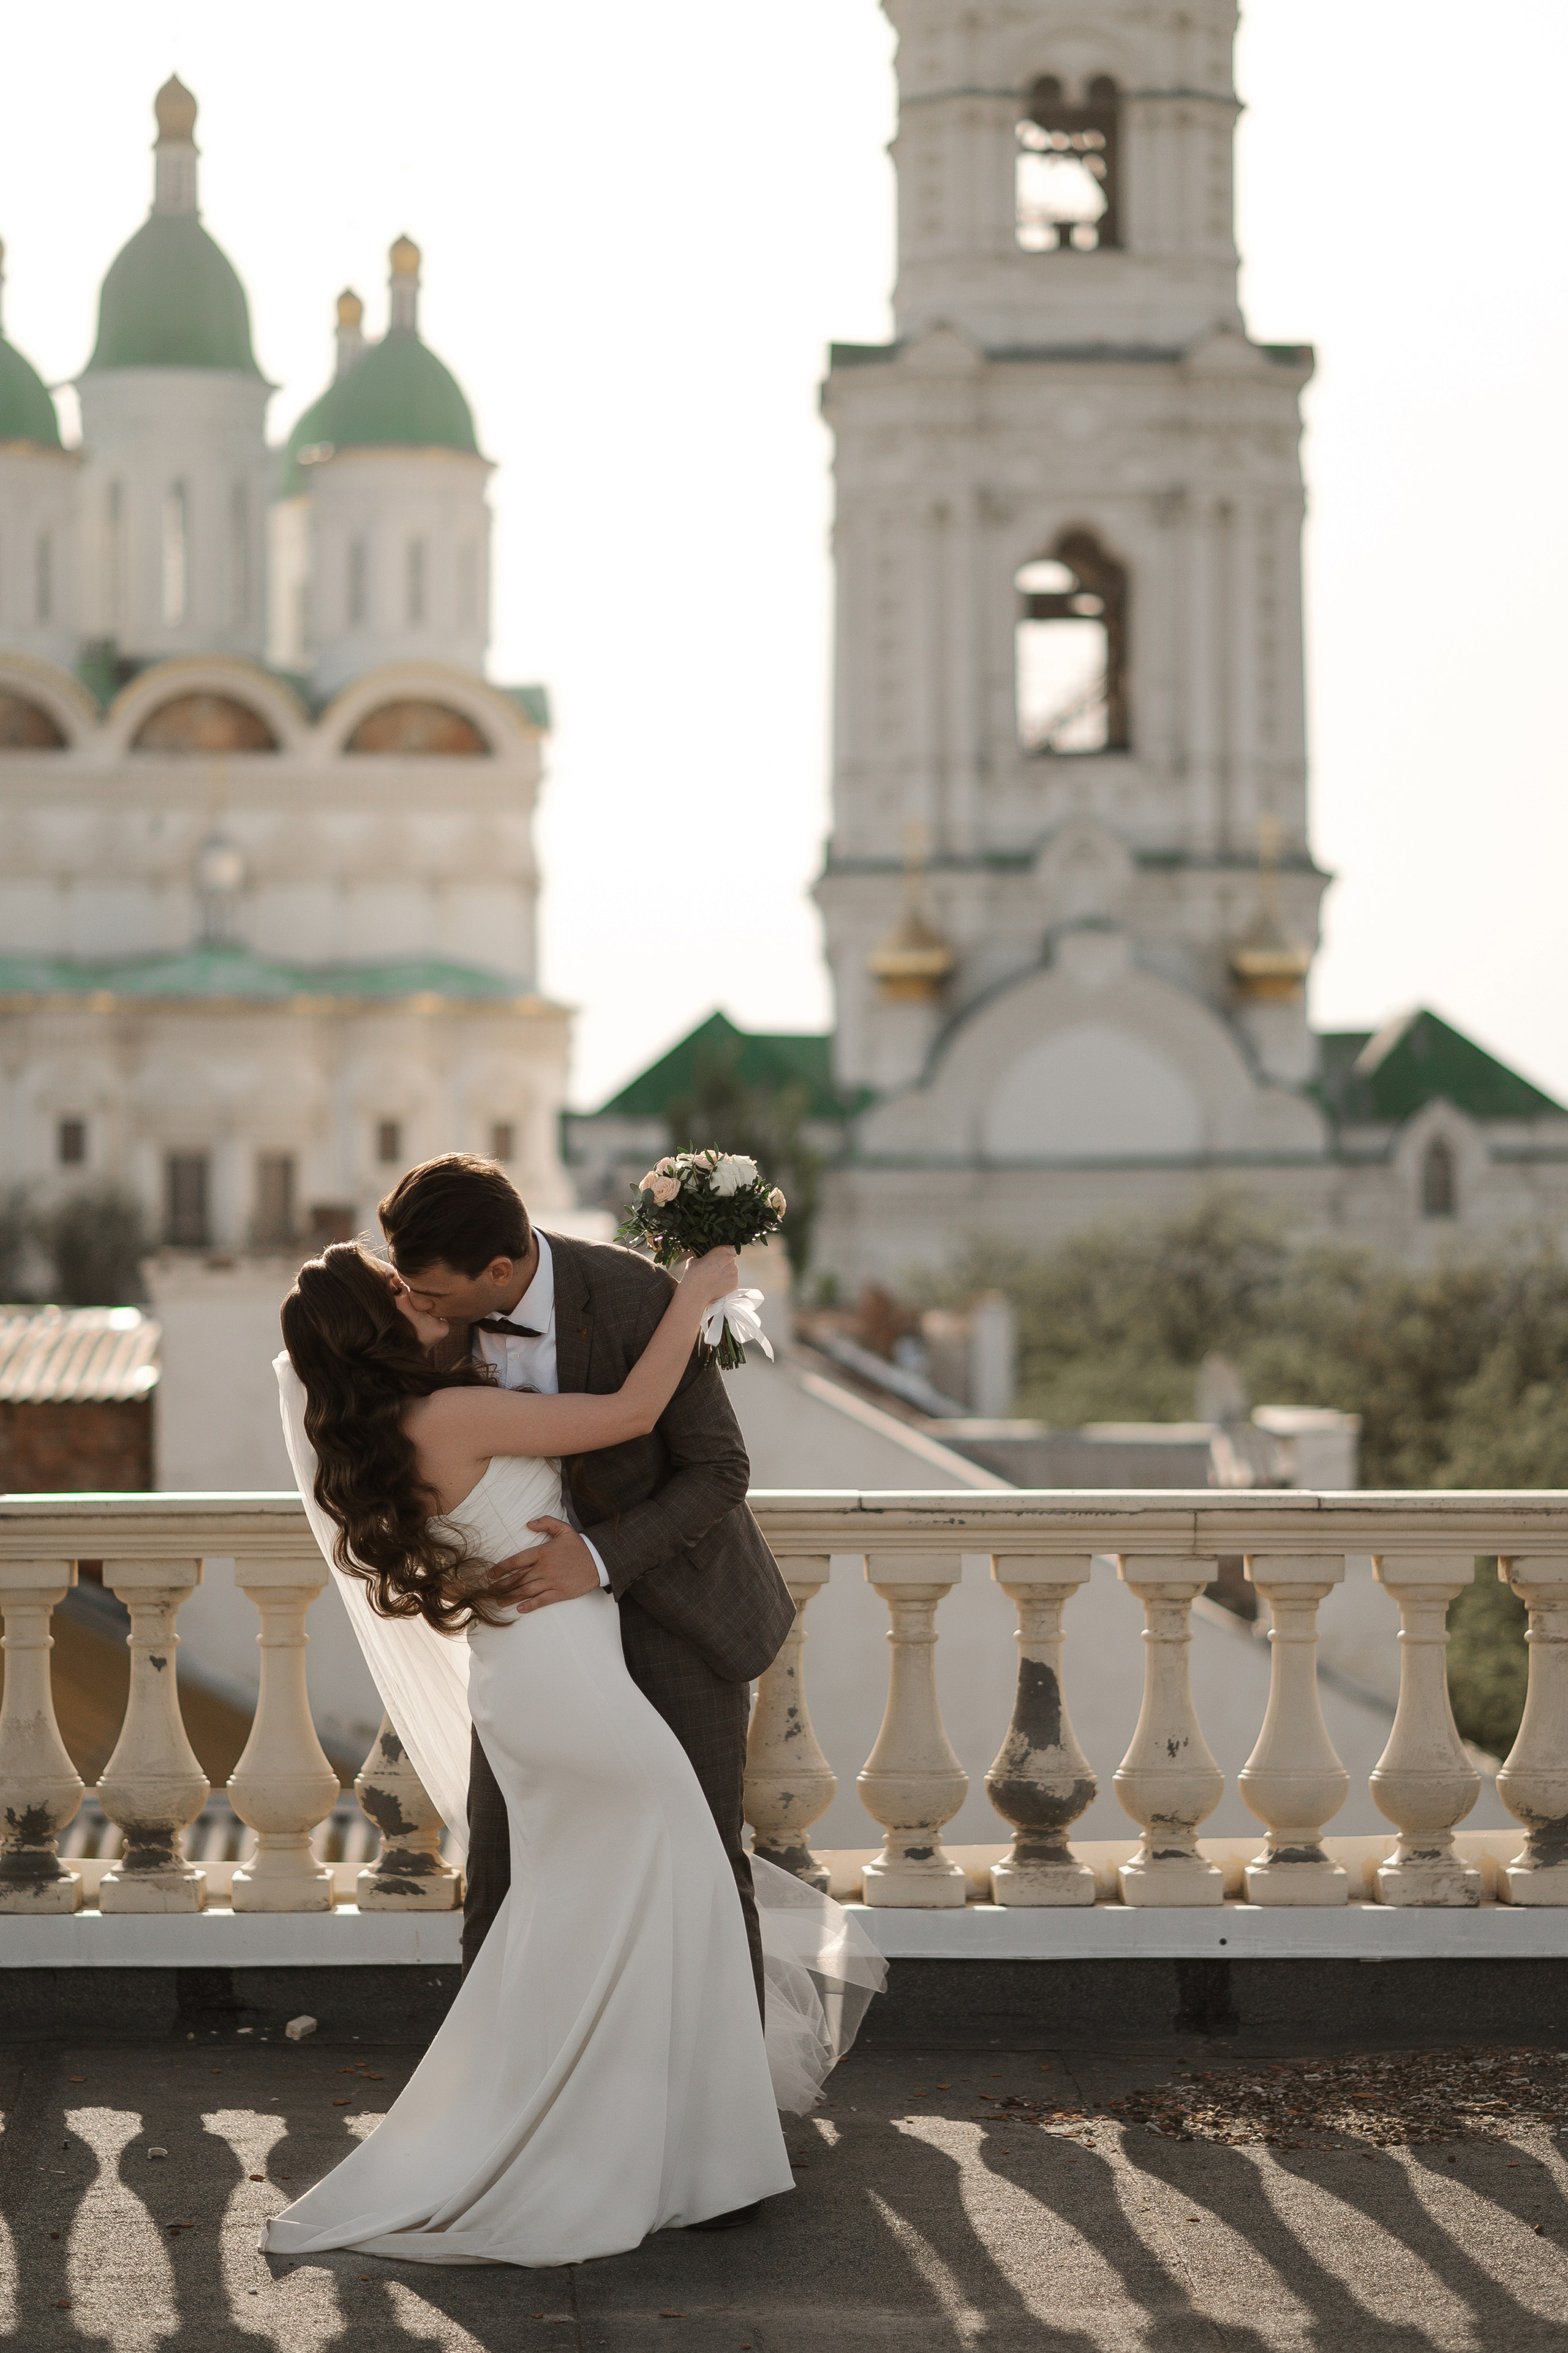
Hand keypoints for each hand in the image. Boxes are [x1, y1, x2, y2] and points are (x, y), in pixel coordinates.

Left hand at [485, 1519, 601, 1614]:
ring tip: (499, 1602)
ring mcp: (553, 1581)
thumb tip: (528, 1524)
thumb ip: (545, 1523)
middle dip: (502, 1585)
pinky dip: (530, 1605)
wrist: (599, 1560)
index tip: (490, 1574)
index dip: (501, 1568)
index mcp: (543, 1552)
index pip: (517, 1561)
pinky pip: (542, 1600)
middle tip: (489, 1591)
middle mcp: (545, 1568)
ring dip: (511, 1597)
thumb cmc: (579, 1545)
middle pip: (518, 1578)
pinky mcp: (561, 1593)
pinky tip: (520, 1609)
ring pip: (527, 1591)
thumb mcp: (563, 1529)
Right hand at [678, 1245, 739, 1310]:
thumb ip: (704, 1258)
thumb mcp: (694, 1260)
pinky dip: (727, 1283)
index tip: (721, 1259)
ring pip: (732, 1271)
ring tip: (715, 1279)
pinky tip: (718, 1285)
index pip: (730, 1250)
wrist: (695, 1292)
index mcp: (721, 1251)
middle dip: (725, 1265)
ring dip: (726, 1274)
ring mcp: (733, 1272)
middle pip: (731, 1260)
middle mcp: (729, 1260)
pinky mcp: (734, 1283)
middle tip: (715, 1271)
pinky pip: (732, 1281)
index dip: (725, 1255)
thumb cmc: (693, 1275)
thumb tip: (703, 1260)